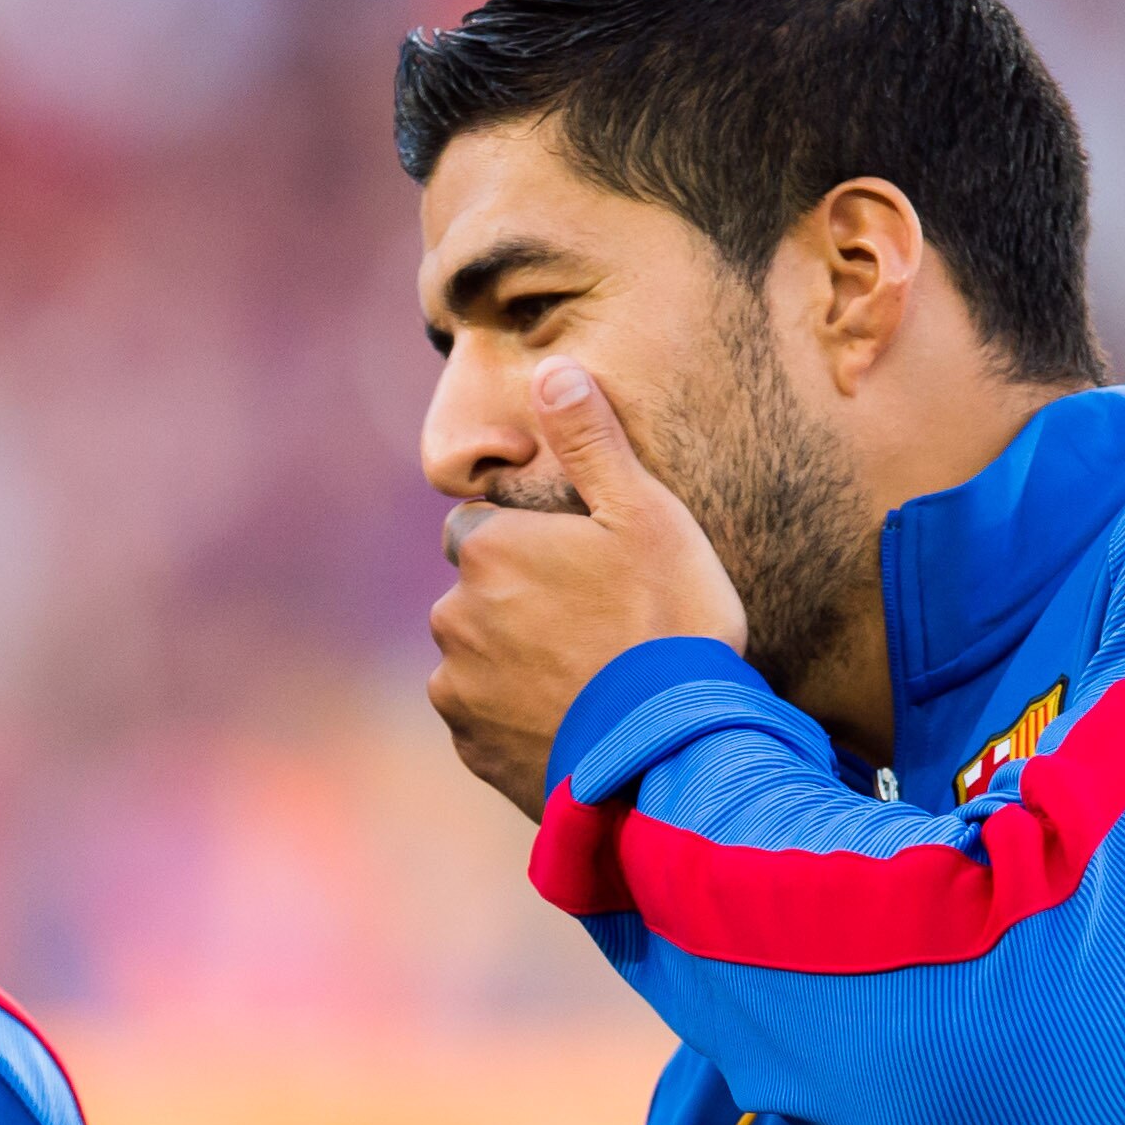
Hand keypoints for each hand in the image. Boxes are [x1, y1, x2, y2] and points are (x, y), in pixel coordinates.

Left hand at [426, 358, 748, 820]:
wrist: (672, 754)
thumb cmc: (668, 623)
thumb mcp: (646, 516)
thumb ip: (592, 442)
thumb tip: (551, 370)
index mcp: (487, 548)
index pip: (481, 528)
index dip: (531, 544)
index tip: (582, 570)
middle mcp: (453, 614)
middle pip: (478, 595)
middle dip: (518, 603)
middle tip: (595, 628)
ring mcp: (458, 688)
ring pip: (478, 659)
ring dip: (515, 663)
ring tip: (590, 680)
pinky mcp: (472, 749)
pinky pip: (486, 721)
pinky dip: (518, 718)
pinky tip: (577, 722)